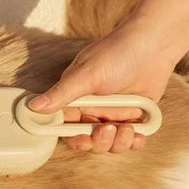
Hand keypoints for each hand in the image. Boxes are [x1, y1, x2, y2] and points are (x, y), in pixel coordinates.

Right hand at [29, 19, 178, 153]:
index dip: (71, 137)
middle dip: (97, 142)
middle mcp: (92, 110)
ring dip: (117, 143)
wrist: (155, 43)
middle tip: (106, 130)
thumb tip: (32, 106)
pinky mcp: (134, 118)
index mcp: (75, 100)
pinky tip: (138, 135)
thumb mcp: (85, 74)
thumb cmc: (116, 53)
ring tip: (127, 129)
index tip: (80, 139)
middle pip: (87, 141)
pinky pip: (130, 140)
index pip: (64, 127)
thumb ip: (61, 94)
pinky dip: (134, 143)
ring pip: (109, 144)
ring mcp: (113, 115)